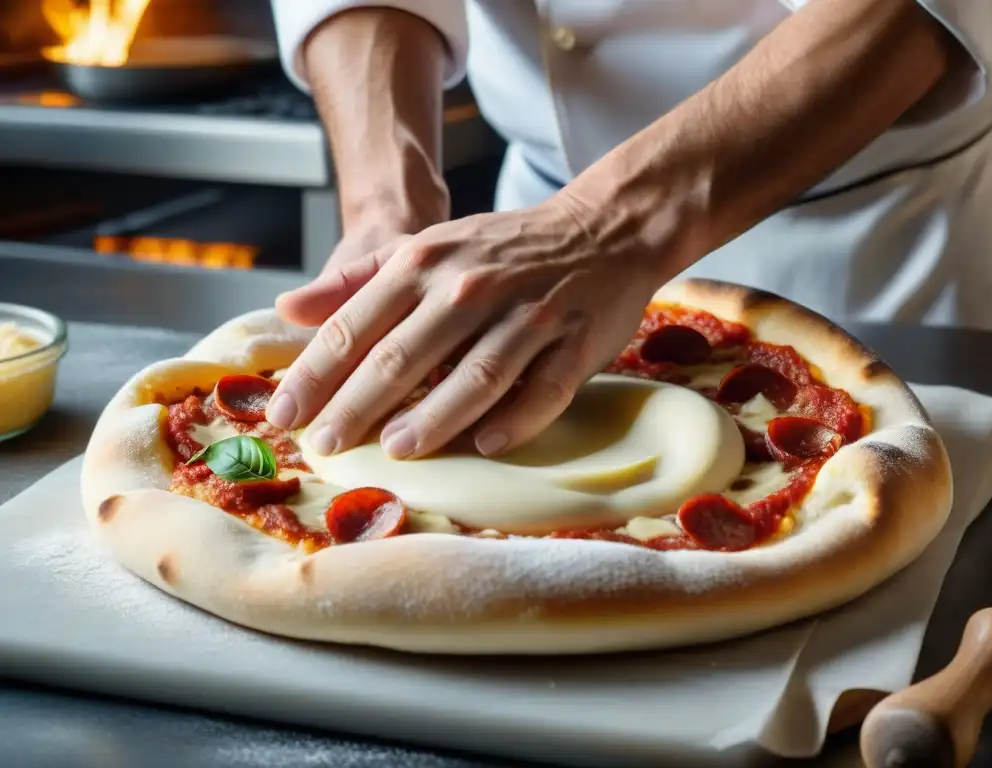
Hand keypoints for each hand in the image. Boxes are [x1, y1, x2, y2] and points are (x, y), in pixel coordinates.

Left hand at [266, 194, 670, 458]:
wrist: (603, 228)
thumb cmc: (501, 249)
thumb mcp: (423, 247)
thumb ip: (354, 279)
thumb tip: (287, 310)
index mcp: (423, 263)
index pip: (355, 326)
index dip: (315, 374)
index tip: (284, 415)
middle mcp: (470, 287)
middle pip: (403, 356)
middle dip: (357, 406)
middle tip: (325, 447)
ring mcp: (527, 316)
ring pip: (473, 376)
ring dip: (432, 417)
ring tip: (395, 451)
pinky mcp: (574, 343)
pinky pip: (542, 390)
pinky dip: (514, 420)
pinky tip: (484, 446)